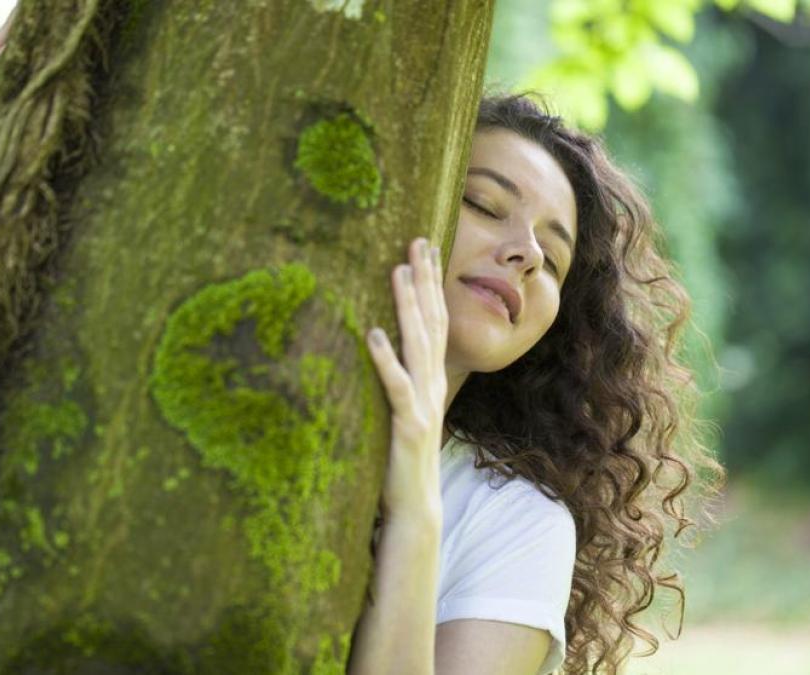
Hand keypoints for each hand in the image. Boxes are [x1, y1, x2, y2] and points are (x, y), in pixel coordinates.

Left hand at [366, 237, 448, 523]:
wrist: (414, 505)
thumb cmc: (401, 457)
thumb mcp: (403, 409)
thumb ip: (399, 379)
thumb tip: (379, 345)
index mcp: (431, 378)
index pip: (436, 320)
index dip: (432, 284)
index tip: (426, 248)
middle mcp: (433, 384)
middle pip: (432, 322)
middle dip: (425, 280)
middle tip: (417, 241)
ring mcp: (424, 404)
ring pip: (417, 345)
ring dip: (408, 306)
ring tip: (397, 271)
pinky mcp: (408, 425)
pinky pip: (396, 386)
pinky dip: (385, 359)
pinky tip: (373, 334)